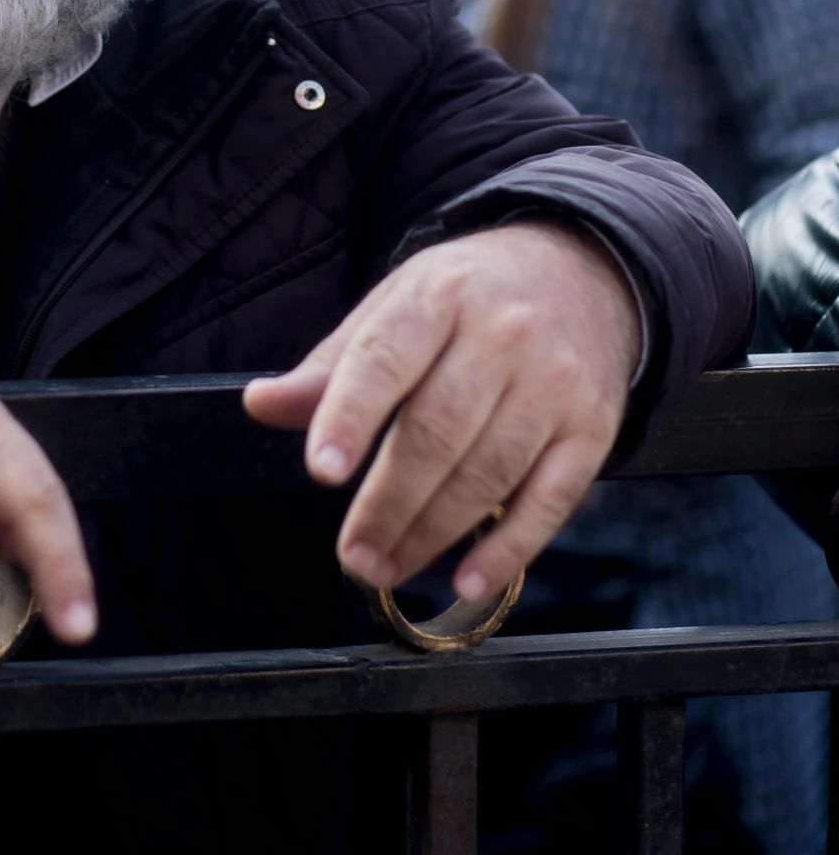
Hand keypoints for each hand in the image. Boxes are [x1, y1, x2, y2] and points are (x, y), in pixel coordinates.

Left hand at [243, 221, 637, 603]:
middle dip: (387, 503)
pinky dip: (509, 549)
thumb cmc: (467, 298)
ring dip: (432, 534)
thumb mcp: (395, 305)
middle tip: (351, 554)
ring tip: (388, 566)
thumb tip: (261, 404)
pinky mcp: (593, 429)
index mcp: (438, 296)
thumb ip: (332, 365)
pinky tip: (466, 581)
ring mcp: (554, 384)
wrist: (583, 273)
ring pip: (488, 473)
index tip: (322, 469)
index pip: (385, 359)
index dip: (350, 416)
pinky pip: (550, 501)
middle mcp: (502, 336)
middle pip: (437, 431)